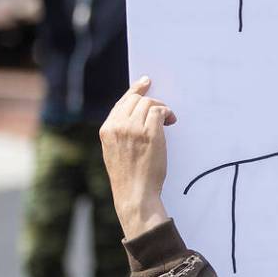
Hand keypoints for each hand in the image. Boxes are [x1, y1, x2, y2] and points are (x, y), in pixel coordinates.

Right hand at [100, 76, 177, 238]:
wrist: (134, 194)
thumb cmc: (128, 176)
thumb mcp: (115, 151)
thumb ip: (121, 132)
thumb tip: (137, 115)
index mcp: (106, 130)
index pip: (121, 103)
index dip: (135, 91)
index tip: (144, 83)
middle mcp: (118, 126)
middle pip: (136, 100)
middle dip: (151, 101)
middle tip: (163, 111)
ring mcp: (133, 128)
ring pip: (149, 103)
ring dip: (161, 108)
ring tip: (167, 120)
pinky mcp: (150, 133)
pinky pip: (160, 111)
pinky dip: (167, 113)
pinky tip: (170, 121)